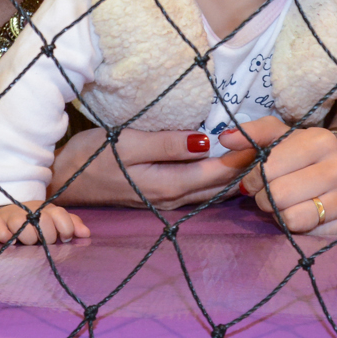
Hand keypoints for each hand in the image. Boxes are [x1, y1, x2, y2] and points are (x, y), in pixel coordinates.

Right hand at [0, 201, 89, 243]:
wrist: (6, 213)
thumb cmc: (35, 221)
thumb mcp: (55, 221)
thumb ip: (72, 225)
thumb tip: (86, 234)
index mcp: (47, 211)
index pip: (60, 215)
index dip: (66, 228)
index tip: (65, 239)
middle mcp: (29, 211)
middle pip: (43, 221)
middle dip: (47, 236)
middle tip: (43, 241)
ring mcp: (11, 216)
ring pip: (21, 225)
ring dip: (27, 238)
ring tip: (26, 243)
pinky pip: (0, 231)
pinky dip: (6, 238)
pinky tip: (10, 242)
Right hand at [49, 127, 253, 209]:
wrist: (63, 182)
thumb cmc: (93, 156)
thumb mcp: (128, 143)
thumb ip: (168, 144)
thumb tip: (207, 143)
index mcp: (169, 185)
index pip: (220, 172)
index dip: (246, 155)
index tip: (268, 136)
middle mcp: (173, 199)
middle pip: (222, 184)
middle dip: (249, 165)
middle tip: (273, 142)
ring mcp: (167, 201)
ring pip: (214, 190)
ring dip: (237, 173)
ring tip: (259, 152)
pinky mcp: (161, 197)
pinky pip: (201, 190)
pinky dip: (220, 178)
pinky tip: (230, 166)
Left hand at [219, 116, 336, 235]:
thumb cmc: (305, 155)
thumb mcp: (281, 137)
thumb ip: (252, 135)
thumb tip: (225, 139)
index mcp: (320, 140)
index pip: (268, 168)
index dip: (253, 178)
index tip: (255, 180)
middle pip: (279, 196)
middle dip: (265, 198)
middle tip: (270, 194)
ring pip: (293, 219)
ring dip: (280, 216)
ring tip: (286, 204)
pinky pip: (309, 235)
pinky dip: (299, 228)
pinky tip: (305, 215)